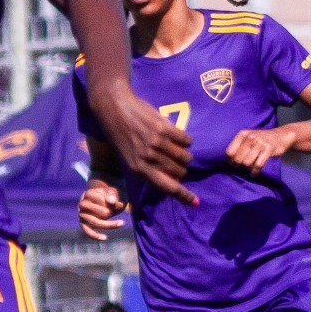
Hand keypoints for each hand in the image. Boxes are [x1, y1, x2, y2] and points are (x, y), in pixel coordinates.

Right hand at [78, 179, 126, 241]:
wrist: (104, 200)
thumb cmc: (109, 196)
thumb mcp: (112, 192)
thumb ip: (112, 195)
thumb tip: (112, 202)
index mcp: (88, 194)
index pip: (98, 199)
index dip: (108, 203)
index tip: (117, 203)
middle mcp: (82, 204)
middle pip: (93, 210)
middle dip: (107, 213)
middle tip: (116, 212)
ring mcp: (82, 214)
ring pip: (93, 222)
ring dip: (107, 224)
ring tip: (121, 223)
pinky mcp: (84, 223)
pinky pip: (87, 231)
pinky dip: (95, 235)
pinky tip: (104, 238)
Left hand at [91, 83, 195, 205]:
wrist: (114, 109)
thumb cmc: (121, 135)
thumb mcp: (129, 158)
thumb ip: (148, 168)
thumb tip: (173, 178)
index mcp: (138, 169)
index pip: (167, 187)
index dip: (183, 196)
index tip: (196, 203)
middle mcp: (148, 159)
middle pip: (180, 172)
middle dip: (181, 169)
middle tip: (175, 161)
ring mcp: (157, 143)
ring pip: (186, 157)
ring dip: (184, 155)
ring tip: (175, 148)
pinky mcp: (164, 128)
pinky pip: (186, 140)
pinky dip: (184, 140)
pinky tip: (175, 135)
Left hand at [225, 127, 293, 175]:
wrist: (281, 136)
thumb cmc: (261, 139)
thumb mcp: (248, 138)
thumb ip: (238, 146)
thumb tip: (229, 161)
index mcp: (242, 134)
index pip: (230, 152)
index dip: (230, 160)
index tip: (234, 164)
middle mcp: (250, 137)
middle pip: (238, 159)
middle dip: (239, 165)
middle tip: (244, 166)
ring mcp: (260, 143)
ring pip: (247, 163)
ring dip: (248, 168)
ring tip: (250, 168)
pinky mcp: (269, 149)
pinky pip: (258, 165)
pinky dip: (255, 172)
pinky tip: (254, 173)